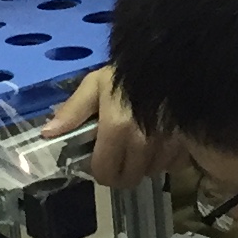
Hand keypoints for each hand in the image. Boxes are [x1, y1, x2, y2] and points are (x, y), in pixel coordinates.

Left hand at [42, 66, 181, 187]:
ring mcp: (168, 144)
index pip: (106, 173)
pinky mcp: (188, 142)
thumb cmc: (129, 72)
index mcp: (117, 128)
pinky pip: (175, 165)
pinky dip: (167, 159)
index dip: (100, 171)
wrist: (172, 58)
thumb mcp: (96, 84)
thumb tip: (48, 133)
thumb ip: (73, 110)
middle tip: (122, 155)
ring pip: (152, 173)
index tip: (101, 161)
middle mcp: (144, 142)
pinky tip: (163, 142)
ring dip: (146, 165)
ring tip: (144, 145)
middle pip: (130, 179)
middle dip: (123, 171)